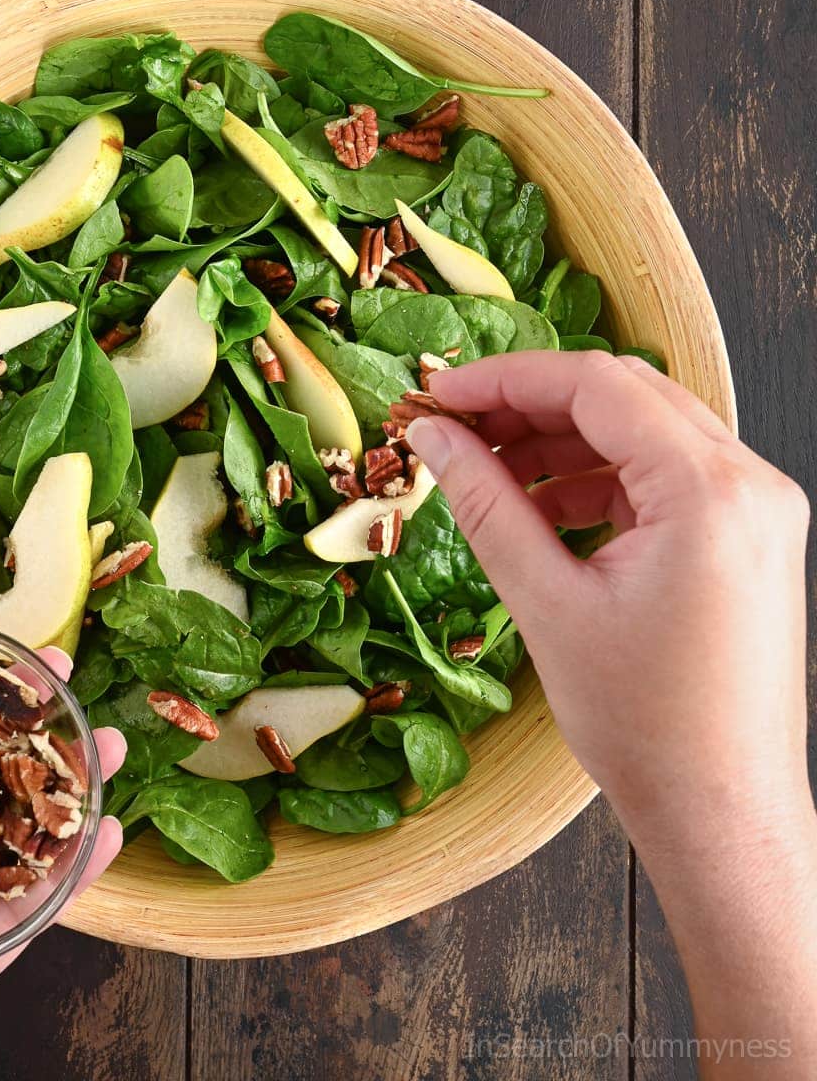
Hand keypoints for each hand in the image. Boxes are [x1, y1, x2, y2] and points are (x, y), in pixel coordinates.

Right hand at [408, 351, 814, 1073]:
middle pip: (625, 397)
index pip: (598, 386)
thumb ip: (485, 504)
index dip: (506, 380)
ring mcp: (755, 509)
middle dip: (530, 405)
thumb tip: (433, 439)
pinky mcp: (745, 537)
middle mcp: (749, 483)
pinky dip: (597, 479)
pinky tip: (539, 506)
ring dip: (561, 442)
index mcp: (709, 492)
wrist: (721, 809)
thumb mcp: (547, 602)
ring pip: (644, 432)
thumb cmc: (645, 725)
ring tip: (487, 471)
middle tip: (455, 428)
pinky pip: (664, 477)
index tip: (442, 394)